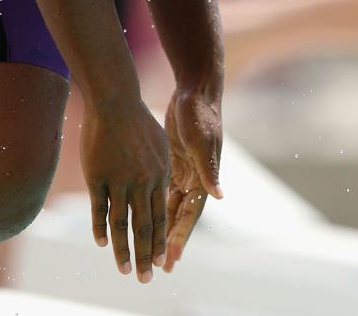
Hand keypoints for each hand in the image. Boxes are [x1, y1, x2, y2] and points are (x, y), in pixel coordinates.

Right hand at [81, 100, 169, 282]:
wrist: (116, 101)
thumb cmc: (139, 121)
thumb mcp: (160, 145)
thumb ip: (161, 169)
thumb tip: (167, 185)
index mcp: (160, 176)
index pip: (162, 217)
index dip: (161, 241)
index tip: (161, 262)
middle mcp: (143, 182)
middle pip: (145, 226)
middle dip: (146, 256)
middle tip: (145, 279)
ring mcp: (120, 180)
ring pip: (122, 224)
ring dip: (123, 250)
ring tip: (124, 270)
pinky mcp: (99, 176)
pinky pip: (100, 209)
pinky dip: (100, 229)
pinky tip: (102, 245)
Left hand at [162, 90, 222, 271]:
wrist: (194, 91)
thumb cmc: (201, 115)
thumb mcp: (203, 142)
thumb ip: (209, 169)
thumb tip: (219, 195)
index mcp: (203, 177)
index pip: (191, 215)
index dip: (180, 237)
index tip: (170, 258)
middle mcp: (194, 179)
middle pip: (178, 217)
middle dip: (168, 240)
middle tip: (157, 265)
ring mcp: (182, 172)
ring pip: (167, 206)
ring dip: (159, 227)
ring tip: (147, 250)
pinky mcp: (170, 163)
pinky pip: (159, 191)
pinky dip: (150, 205)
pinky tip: (138, 219)